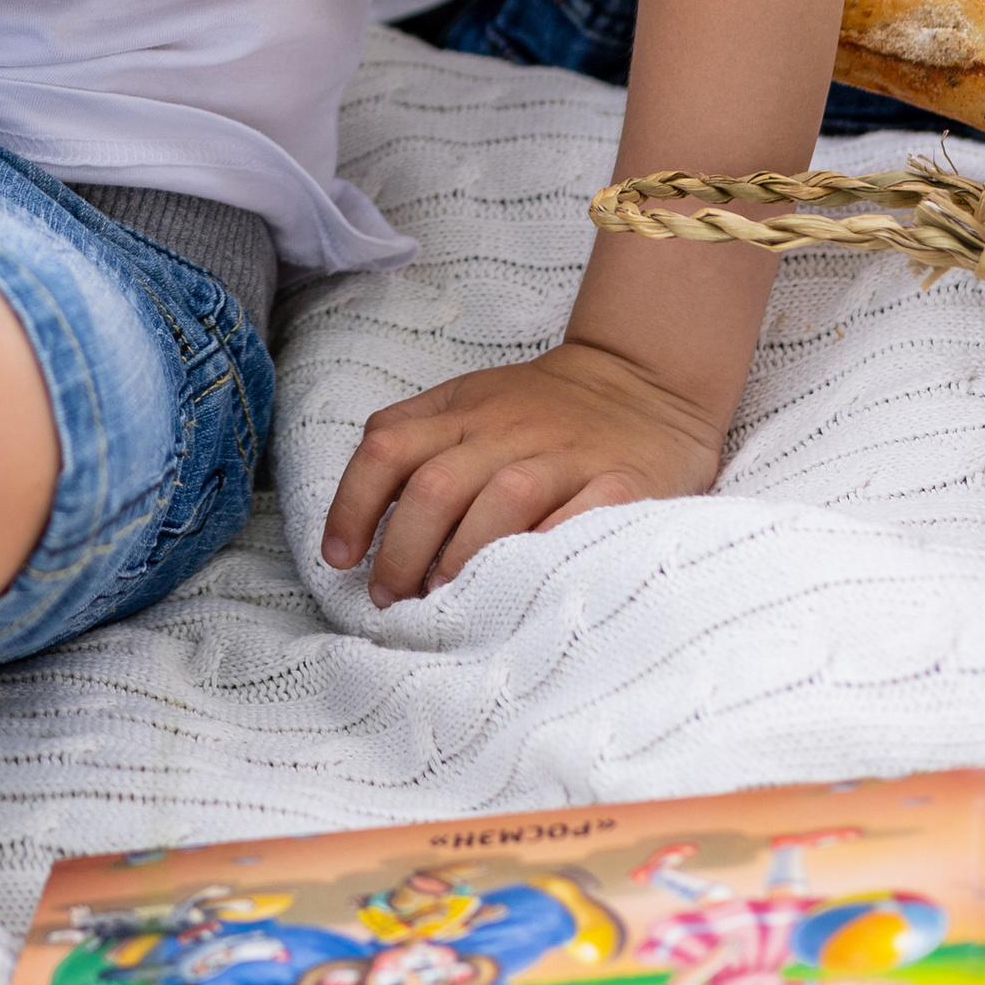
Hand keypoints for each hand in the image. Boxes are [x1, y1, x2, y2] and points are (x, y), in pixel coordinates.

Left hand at [321, 340, 728, 603]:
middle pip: (435, 487)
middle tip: (390, 597)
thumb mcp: (469, 400)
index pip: (387, 447)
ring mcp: (567, 458)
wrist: (644, 381)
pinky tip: (519, 586)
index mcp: (464, 409)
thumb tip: (358, 515)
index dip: (352, 505)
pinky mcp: (622, 485)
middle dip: (401, 552)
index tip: (340, 558)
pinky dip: (541, 555)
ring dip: (461, 561)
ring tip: (441, 603)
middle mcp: (509, 430)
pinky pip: (578, 521)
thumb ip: (414, 436)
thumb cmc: (542, 408)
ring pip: (501, 504)